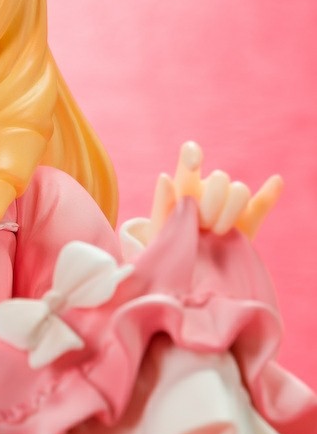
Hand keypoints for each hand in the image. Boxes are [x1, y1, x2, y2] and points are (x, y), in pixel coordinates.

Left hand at [147, 141, 281, 240]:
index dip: (193, 154)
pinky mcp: (247, 222)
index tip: (194, 162)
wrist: (183, 279)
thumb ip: (162, 205)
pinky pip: (261, 203)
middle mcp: (208, 191)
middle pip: (220, 179)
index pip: (190, 157)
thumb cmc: (165, 251)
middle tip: (201, 225)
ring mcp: (229, 206)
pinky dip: (269, 193)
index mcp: (184, 187)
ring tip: (217, 233)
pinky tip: (275, 182)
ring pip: (240, 191)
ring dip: (231, 210)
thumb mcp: (157, 230)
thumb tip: (165, 177)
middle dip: (212, 203)